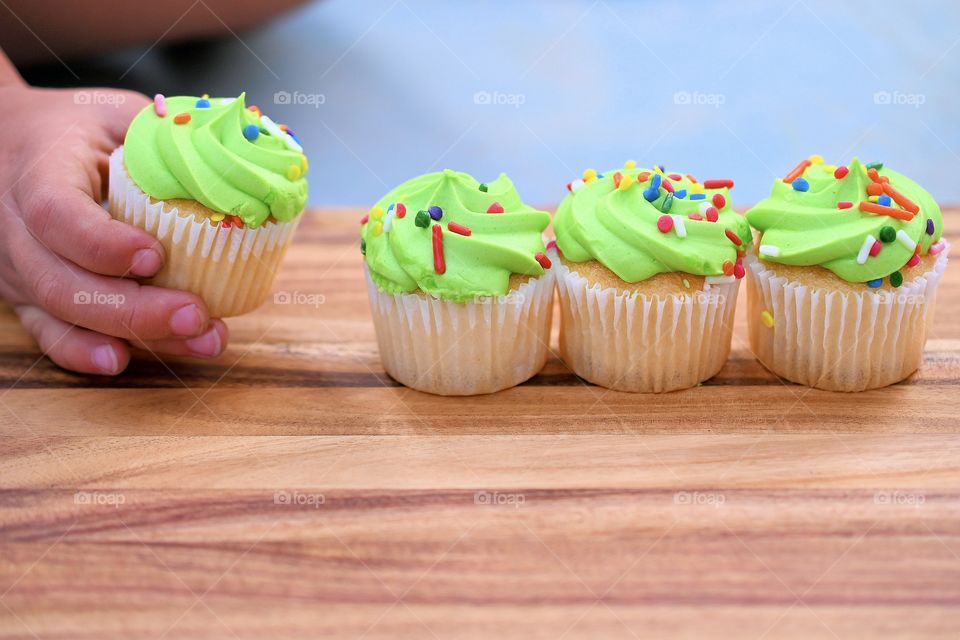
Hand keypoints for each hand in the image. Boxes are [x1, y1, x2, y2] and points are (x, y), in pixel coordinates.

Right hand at [0, 83, 227, 373]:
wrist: (6, 144)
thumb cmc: (70, 129)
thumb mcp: (114, 114)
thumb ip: (165, 133)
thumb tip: (243, 152)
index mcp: (39, 172)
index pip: (57, 215)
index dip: (102, 243)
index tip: (155, 256)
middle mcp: (17, 228)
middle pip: (64, 282)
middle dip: (135, 309)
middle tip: (197, 314)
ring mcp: (19, 268)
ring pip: (64, 314)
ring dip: (133, 334)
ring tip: (199, 339)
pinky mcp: (29, 296)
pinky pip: (50, 334)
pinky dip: (84, 354)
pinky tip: (123, 361)